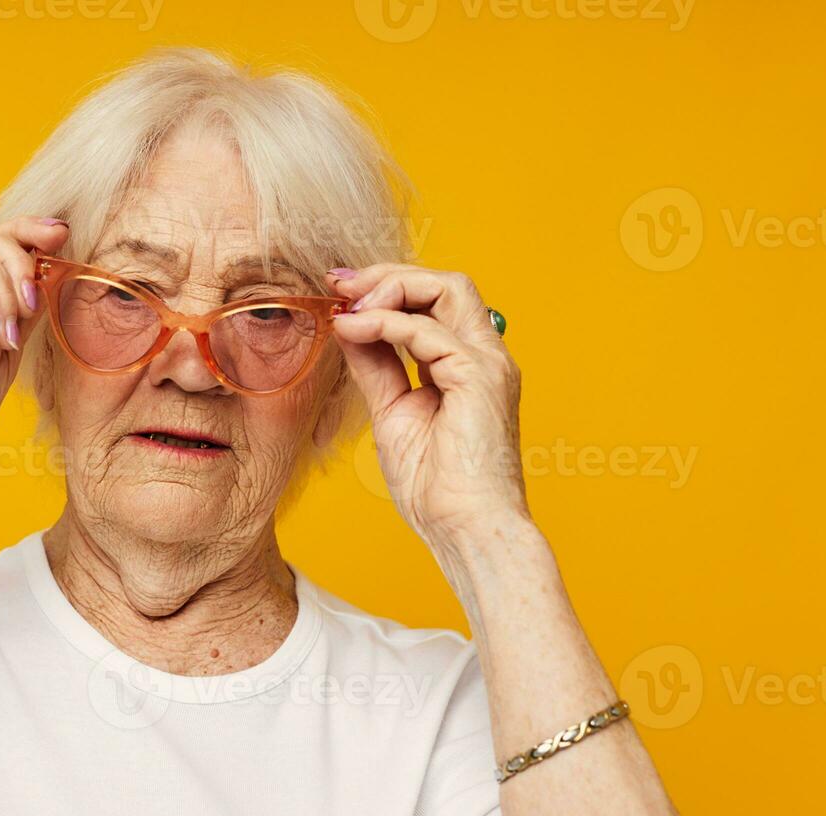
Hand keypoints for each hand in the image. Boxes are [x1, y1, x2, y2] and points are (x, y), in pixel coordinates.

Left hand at [327, 263, 527, 545]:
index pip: (432, 302)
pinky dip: (385, 322)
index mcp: (466, 364)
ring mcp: (487, 363)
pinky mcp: (481, 377)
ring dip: (389, 287)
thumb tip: (349, 328)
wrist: (466, 531)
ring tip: (347, 304)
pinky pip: (430, 331)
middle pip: (444, 283)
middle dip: (387, 275)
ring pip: (447, 288)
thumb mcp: (392, 413)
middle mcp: (483, 356)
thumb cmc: (437, 488)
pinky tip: (354, 329)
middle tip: (339, 285)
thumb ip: (376, 367)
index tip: (339, 292)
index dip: (385, 288)